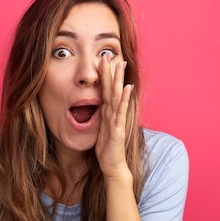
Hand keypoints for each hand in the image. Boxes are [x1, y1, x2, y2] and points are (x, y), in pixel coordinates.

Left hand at [95, 55, 133, 179]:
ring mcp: (117, 120)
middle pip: (112, 89)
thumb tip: (92, 106)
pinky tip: (127, 87)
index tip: (102, 59)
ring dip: (118, 80)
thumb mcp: (99, 128)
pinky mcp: (118, 129)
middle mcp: (113, 113)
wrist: (113, 166)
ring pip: (117, 96)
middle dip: (111, 72)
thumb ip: (98, 117)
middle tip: (109, 54)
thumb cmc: (106, 149)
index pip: (105, 90)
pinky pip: (121, 111)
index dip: (104, 75)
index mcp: (107, 112)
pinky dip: (124, 99)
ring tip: (120, 65)